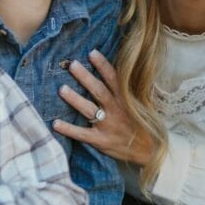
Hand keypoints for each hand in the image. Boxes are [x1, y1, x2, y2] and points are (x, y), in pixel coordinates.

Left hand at [53, 49, 153, 166]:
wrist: (149, 151)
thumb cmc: (142, 124)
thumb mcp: (141, 104)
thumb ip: (129, 89)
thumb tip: (122, 69)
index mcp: (125, 99)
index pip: (114, 79)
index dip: (103, 65)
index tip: (92, 53)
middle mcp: (116, 110)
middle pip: (98, 91)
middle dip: (85, 78)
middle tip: (72, 65)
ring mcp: (107, 125)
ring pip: (89, 110)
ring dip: (75, 99)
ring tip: (62, 89)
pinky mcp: (100, 140)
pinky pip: (82, 134)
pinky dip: (68, 129)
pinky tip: (55, 123)